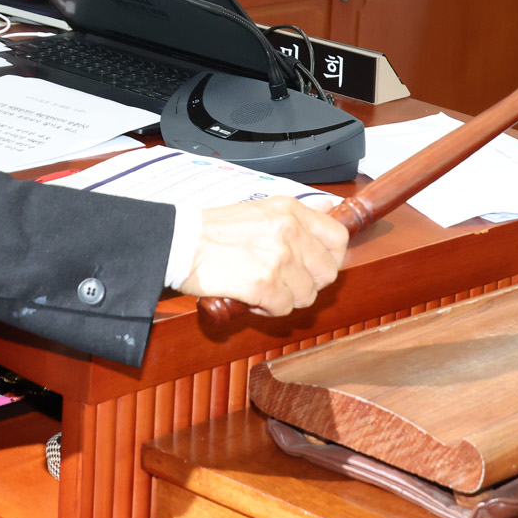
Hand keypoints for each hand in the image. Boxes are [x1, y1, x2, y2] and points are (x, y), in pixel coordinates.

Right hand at [178, 197, 350, 316]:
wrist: (180, 243)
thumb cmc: (213, 229)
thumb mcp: (261, 209)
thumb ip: (299, 213)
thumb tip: (328, 207)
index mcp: (291, 211)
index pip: (338, 238)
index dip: (331, 258)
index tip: (315, 266)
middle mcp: (290, 231)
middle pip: (327, 272)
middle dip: (309, 283)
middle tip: (285, 282)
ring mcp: (278, 258)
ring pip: (306, 295)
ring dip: (286, 298)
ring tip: (264, 288)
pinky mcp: (264, 284)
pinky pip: (283, 308)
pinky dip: (268, 309)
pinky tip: (252, 297)